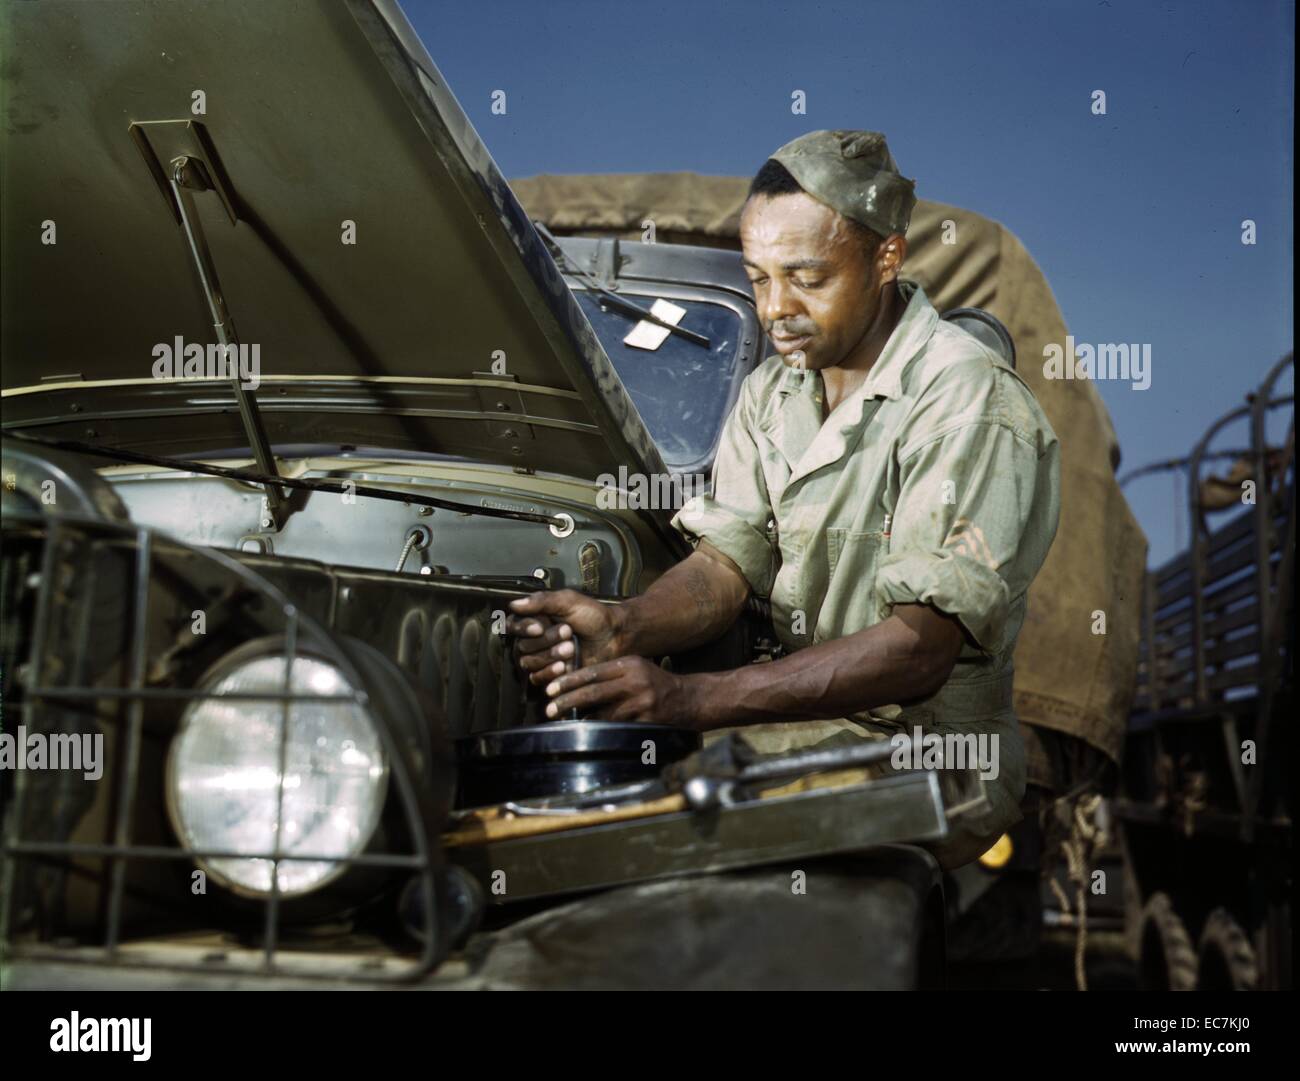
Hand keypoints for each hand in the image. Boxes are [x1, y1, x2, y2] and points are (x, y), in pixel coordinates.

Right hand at [506, 590, 622, 686]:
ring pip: (528, 663)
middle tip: (568, 632)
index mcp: (535, 619)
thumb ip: (541, 601)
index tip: (539, 628)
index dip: (523, 628)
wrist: (614, 637)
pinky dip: (549, 672)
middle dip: (545, 641)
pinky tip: (565, 666)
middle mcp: (534, 640)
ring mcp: (541, 659)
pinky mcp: (550, 676)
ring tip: (571, 648)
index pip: (513, 625)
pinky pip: (537, 678)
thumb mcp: (568, 601)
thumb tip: (514, 604)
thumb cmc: (593, 616)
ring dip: (549, 656)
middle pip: (522, 646)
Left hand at [541, 655, 698, 726]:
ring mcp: (643, 703)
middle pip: (595, 692)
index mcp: (630, 665)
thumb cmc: (655, 683)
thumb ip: (610, 673)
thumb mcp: (636, 668)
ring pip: (604, 714)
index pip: (593, 672)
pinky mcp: (648, 721)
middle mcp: (636, 682)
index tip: (550, 689)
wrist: (689, 699)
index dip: (569, 681)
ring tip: (567, 724)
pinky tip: (591, 734)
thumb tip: (575, 685)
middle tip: (549, 709)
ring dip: (583, 721)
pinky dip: (604, 731)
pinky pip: (619, 728)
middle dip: (568, 701)